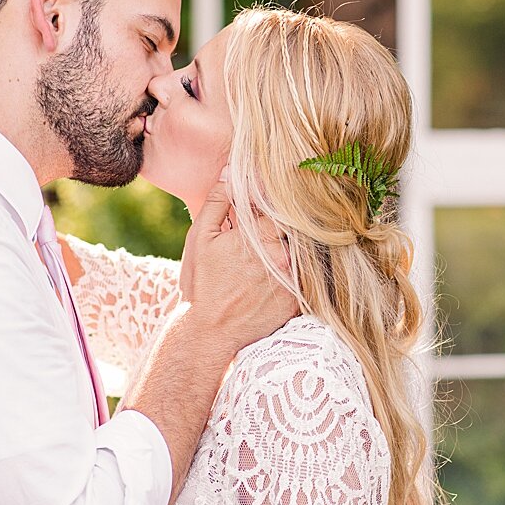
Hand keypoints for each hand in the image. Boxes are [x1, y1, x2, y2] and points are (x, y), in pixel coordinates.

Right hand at [179, 175, 298, 350]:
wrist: (212, 331)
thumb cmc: (203, 283)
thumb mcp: (201, 238)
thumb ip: (218, 203)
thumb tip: (230, 172)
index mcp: (258, 235)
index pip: (277, 206)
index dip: (270, 206)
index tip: (264, 209)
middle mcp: (280, 254)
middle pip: (292, 228)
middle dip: (280, 228)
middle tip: (263, 240)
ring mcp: (291, 278)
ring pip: (298, 251)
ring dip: (288, 249)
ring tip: (264, 262)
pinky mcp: (297, 299)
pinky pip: (302, 277)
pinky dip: (293, 273)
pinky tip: (270, 281)